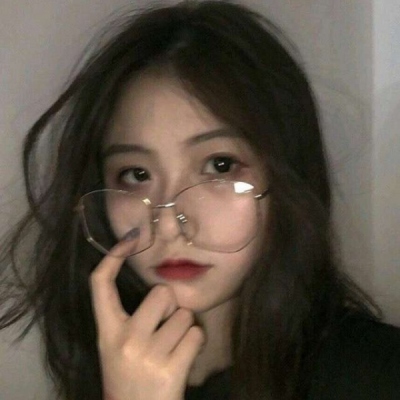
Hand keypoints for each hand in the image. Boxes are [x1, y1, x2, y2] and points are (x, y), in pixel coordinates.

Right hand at [90, 241, 204, 399]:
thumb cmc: (130, 378)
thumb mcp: (117, 348)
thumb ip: (130, 319)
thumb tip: (162, 289)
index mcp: (107, 332)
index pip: (100, 284)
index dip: (114, 256)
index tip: (131, 238)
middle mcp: (124, 340)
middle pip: (161, 293)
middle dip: (171, 307)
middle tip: (165, 329)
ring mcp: (147, 355)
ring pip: (185, 315)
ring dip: (185, 329)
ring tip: (172, 349)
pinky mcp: (170, 371)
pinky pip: (196, 335)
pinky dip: (195, 344)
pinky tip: (183, 359)